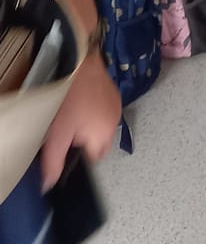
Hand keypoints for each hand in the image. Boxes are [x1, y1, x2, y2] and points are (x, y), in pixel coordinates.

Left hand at [41, 51, 120, 190]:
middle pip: (100, 144)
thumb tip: (50, 183)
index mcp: (103, 136)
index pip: (94, 159)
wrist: (78, 60)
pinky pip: (104, 109)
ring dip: (91, 124)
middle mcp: (114, 123)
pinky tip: (81, 99)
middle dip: (86, 140)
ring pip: (102, 126)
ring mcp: (115, 106)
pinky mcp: (113, 92)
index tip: (68, 144)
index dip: (79, 154)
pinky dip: (94, 108)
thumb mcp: (56, 132)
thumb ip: (54, 160)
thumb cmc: (69, 94)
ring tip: (74, 111)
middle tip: (69, 128)